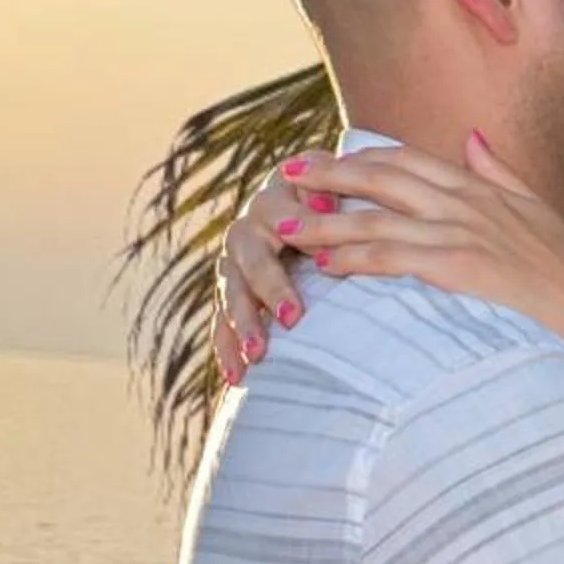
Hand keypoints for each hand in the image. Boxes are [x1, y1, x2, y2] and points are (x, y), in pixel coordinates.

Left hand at [213, 136, 563, 379]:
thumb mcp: (538, 212)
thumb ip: (500, 174)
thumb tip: (472, 138)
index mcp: (481, 189)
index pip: (406, 160)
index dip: (359, 157)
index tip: (321, 159)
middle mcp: (467, 203)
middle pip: (381, 177)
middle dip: (328, 174)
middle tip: (285, 175)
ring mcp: (463, 234)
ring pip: (376, 218)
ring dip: (324, 221)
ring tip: (284, 226)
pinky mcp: (460, 269)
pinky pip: (393, 257)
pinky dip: (353, 257)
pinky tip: (324, 264)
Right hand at [213, 153, 336, 382]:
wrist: (319, 210)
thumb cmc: (339, 201)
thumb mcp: (341, 185)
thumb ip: (335, 187)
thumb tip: (328, 205)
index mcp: (275, 199)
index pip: (280, 212)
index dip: (297, 224)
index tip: (319, 250)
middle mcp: (248, 230)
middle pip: (251, 257)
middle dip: (271, 287)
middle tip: (292, 317)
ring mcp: (236, 266)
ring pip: (232, 293)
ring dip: (244, 324)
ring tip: (257, 355)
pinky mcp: (232, 296)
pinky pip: (222, 322)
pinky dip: (227, 348)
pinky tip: (236, 377)